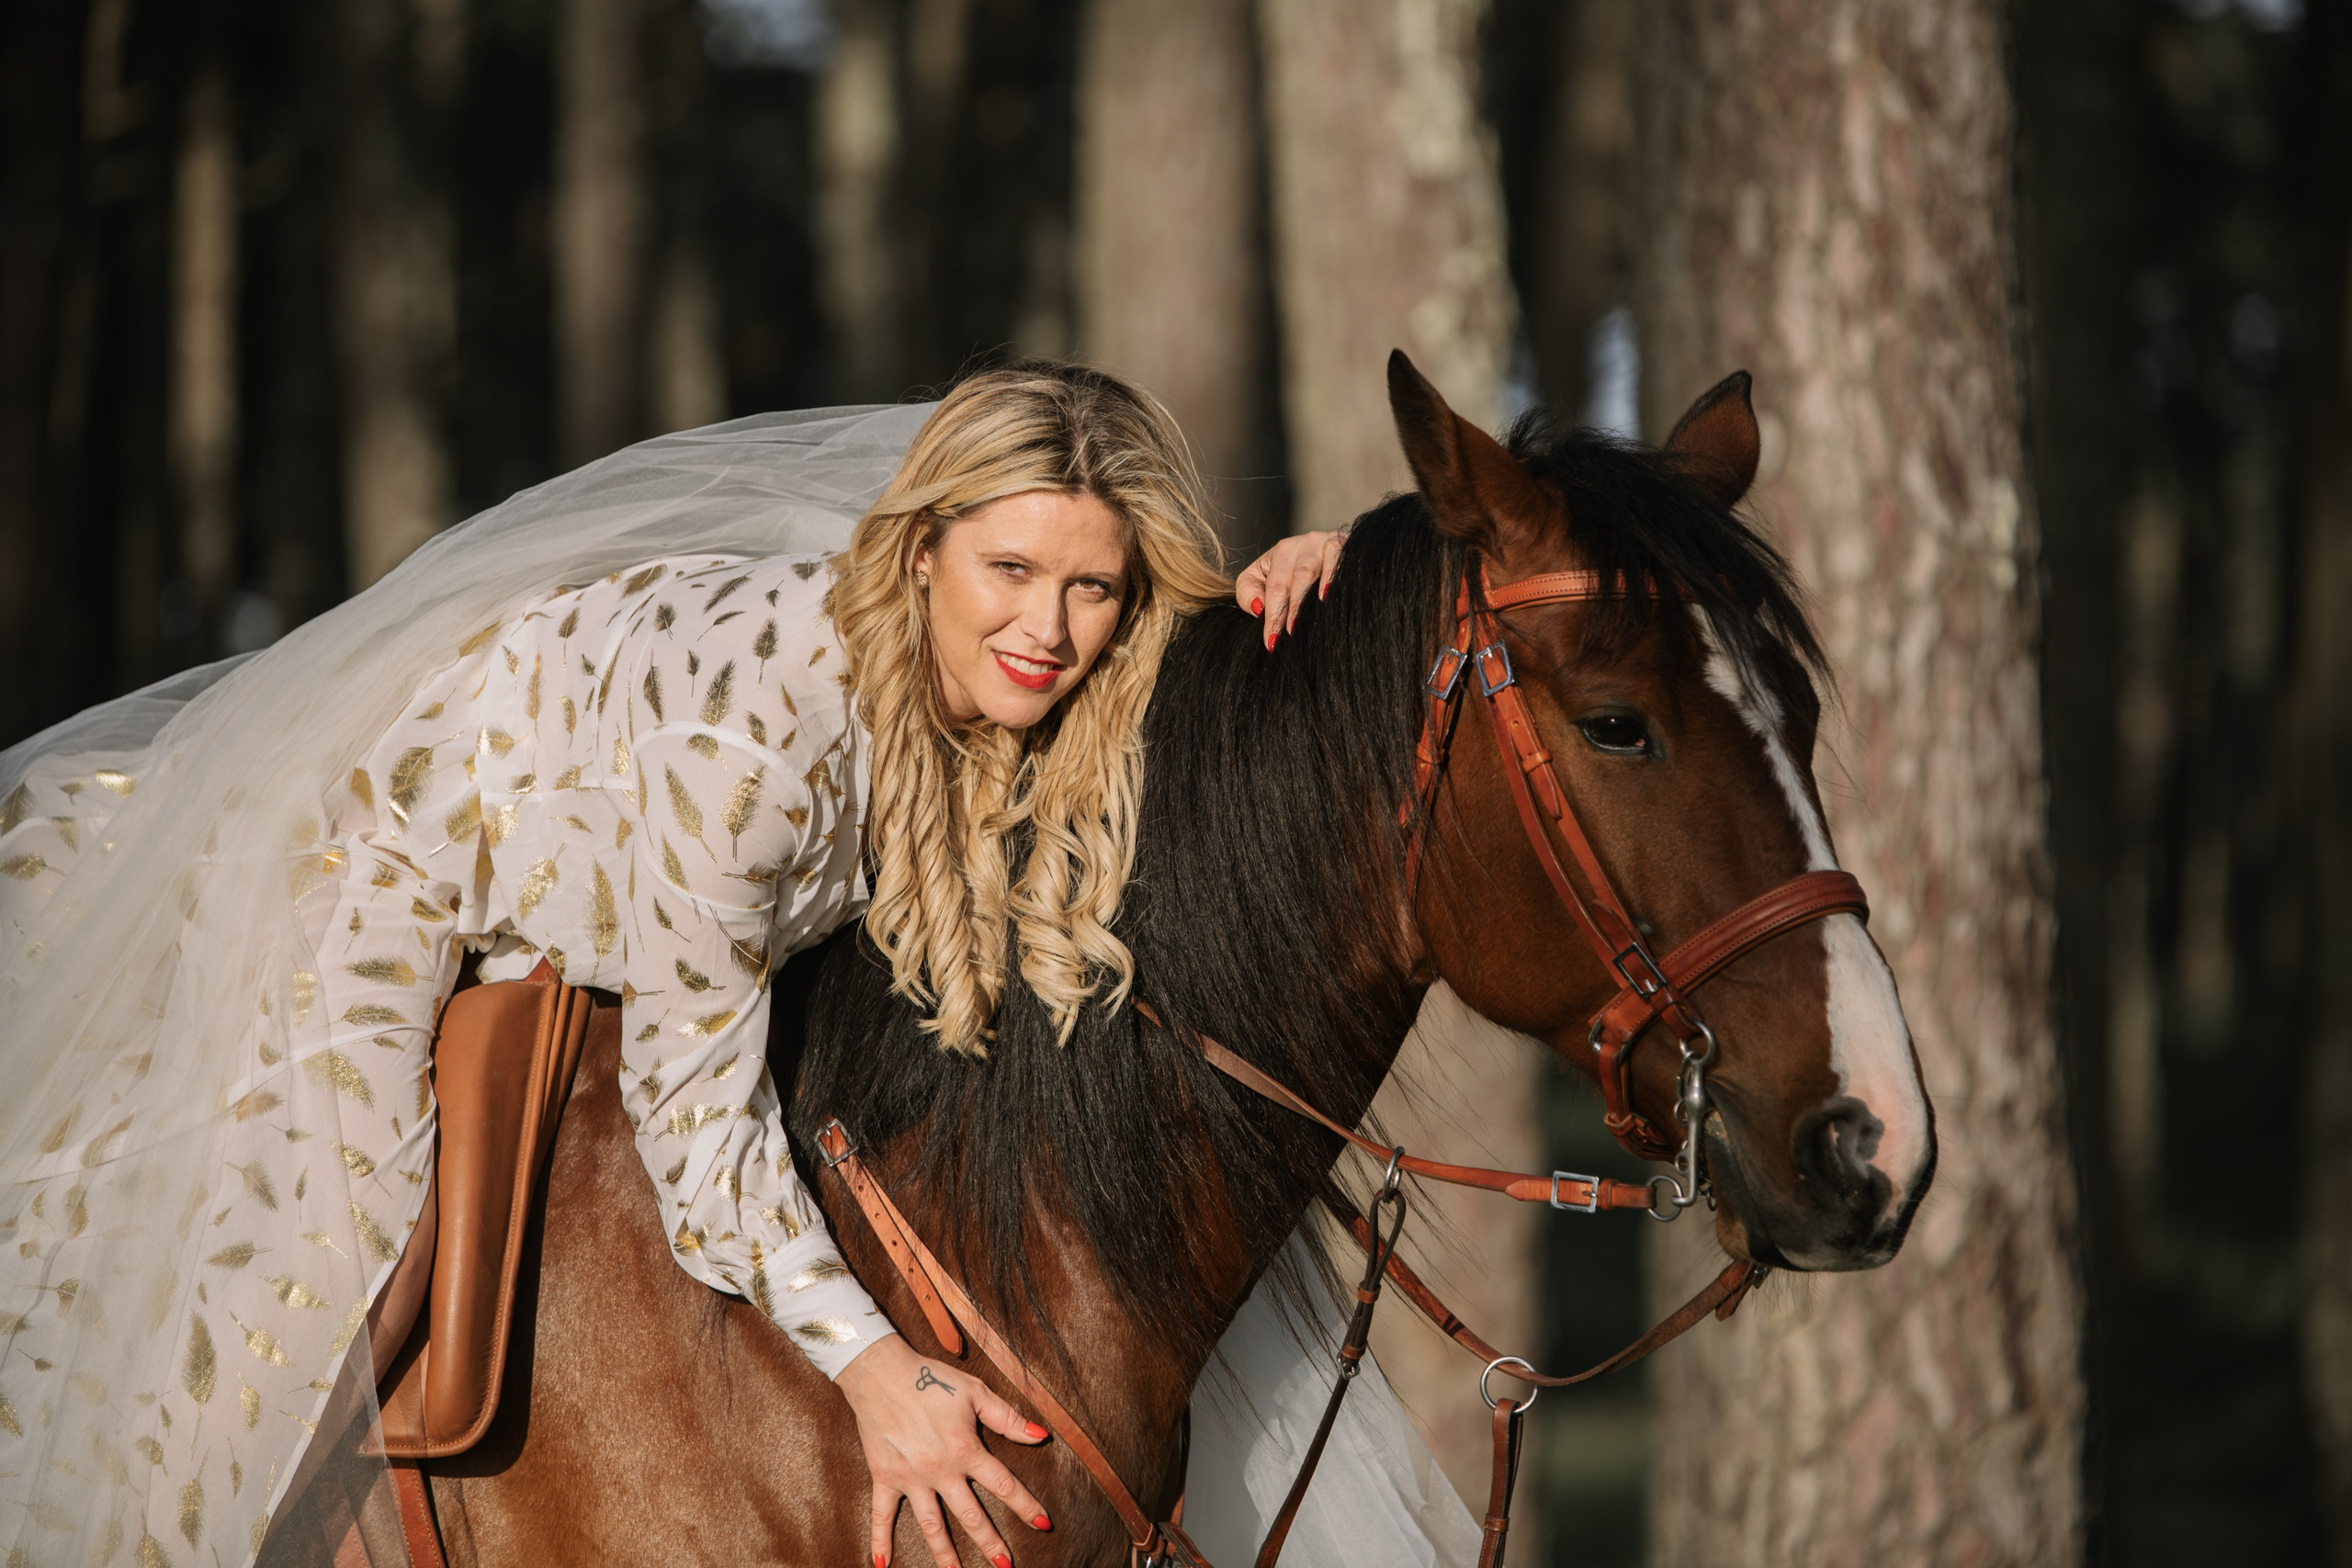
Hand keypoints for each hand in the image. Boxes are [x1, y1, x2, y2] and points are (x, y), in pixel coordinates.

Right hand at [835, 1334, 1053, 1567]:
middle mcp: (940, 1471)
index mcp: (965, 1450)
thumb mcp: (976, 1393)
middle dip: (990, 1542)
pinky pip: (881, 1514)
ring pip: (931, 1524)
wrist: (881, 1373)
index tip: (1044, 1524)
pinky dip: (880, 1539)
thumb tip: (1042, 1435)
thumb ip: (1008, 1418)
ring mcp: (911, 1478)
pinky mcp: (884, 1477)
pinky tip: (883, 1565)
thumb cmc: (932, 1378)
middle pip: (970, 1515)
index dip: (1026, 1505)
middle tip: (1005, 1565)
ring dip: (945, 1553)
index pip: (1003, 1485)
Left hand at [1235, 530, 1345, 648]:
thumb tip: (1258, 608)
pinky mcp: (1343, 543)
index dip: (1270, 616)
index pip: (1270, 588)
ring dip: (1299, 601)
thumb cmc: (1302, 578)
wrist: (1351, 558)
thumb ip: (1249, 593)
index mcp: (1279, 554)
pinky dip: (1329, 576)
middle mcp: (1299, 545)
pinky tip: (1325, 596)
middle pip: (1283, 582)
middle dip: (1281, 613)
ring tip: (1295, 626)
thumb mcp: (1266, 580)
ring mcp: (1321, 543)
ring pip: (1304, 572)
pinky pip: (1333, 557)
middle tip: (1282, 640)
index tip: (1271, 643)